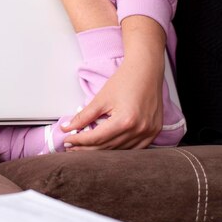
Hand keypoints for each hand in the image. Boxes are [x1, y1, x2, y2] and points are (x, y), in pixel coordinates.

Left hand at [63, 16, 166, 149]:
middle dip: (86, 149)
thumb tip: (68, 127)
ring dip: (101, 151)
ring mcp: (148, 132)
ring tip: (85, 148)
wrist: (146, 70)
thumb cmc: (126, 80)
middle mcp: (139, 129)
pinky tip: (106, 148)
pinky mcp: (154, 131)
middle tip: (72, 147)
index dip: (79, 141)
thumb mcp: (101, 98)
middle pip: (107, 147)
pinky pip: (134, 148)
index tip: (67, 140)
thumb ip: (84, 116)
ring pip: (119, 150)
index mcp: (125, 120)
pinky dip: (119, 149)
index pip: (96, 138)